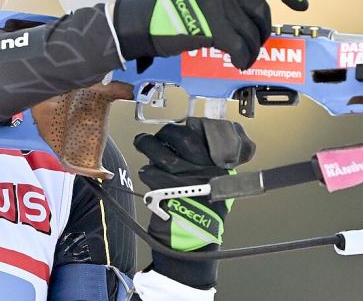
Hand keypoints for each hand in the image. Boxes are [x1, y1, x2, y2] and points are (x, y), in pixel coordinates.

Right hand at [113, 0, 307, 69]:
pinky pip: (241, 48)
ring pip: (252, 34)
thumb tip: (252, 21)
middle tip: (256, 45)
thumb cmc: (169, 13)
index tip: (301, 4)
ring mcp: (219, 5)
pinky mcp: (214, 26)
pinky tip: (238, 63)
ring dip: (252, 52)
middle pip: (261, 13)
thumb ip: (227, 0)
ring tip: (243, 59)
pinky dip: (244, 59)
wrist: (143, 21)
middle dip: (263, 33)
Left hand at [135, 117, 255, 288]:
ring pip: (160, 151)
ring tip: (141, 142)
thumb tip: (195, 136)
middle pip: (182, 137)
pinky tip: (147, 172)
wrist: (196, 236)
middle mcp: (202, 168)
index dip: (191, 127)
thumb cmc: (207, 209)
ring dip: (147, 144)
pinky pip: (149, 171)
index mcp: (217, 164)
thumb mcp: (221, 183)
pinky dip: (145, 170)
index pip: (206, 134)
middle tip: (160, 135)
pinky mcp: (164, 190)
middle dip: (167, 132)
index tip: (185, 126)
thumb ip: (212, 161)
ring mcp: (183, 178)